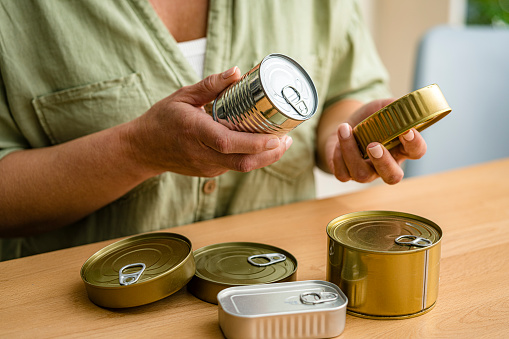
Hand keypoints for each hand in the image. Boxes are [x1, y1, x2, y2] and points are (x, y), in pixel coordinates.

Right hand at [125, 67, 291, 176]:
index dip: (255, 144)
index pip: (228, 143)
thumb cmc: (162, 119)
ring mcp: (207, 167)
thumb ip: (210, 85)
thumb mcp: (183, 96)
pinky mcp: (210, 172)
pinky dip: (252, 157)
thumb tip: (237, 72)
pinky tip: (262, 146)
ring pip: (242, 167)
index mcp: (195, 132)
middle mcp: (202, 154)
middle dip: (270, 154)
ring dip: (265, 157)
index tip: (276, 138)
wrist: (144, 149)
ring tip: (282, 142)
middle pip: (243, 161)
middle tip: (288, 139)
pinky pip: (235, 166)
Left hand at [327, 99, 426, 183]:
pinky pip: (342, 174)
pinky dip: (338, 155)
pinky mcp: (346, 174)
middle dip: (383, 163)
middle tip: (373, 145)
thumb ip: (394, 106)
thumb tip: (403, 104)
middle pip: (392, 177)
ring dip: (351, 151)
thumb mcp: (382, 107)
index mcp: (401, 148)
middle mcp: (386, 165)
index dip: (415, 144)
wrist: (344, 127)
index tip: (407, 131)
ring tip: (344, 128)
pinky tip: (338, 138)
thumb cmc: (368, 119)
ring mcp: (366, 173)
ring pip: (362, 174)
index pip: (416, 151)